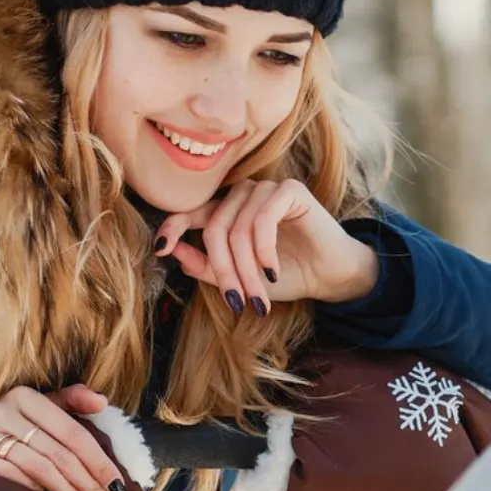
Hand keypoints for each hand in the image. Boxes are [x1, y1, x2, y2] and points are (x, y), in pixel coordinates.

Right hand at [0, 384, 128, 490]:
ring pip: (35, 466)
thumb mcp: (35, 415)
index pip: (71, 432)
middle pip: (56, 452)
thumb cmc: (5, 437)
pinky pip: (4, 475)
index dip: (99, 461)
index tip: (119, 486)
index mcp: (23, 397)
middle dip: (87, 483)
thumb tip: (102, 401)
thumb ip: (68, 403)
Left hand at [153, 179, 379, 313]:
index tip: (160, 250)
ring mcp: (266, 189)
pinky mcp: (290, 191)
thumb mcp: (240, 278)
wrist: (330, 275)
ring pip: (238, 229)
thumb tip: (173, 254)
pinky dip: (264, 249)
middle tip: (238, 301)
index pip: (189, 212)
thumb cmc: (285, 274)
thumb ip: (207, 266)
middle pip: (214, 229)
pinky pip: (263, 219)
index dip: (171, 228)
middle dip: (224, 271)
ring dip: (246, 268)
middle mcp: (243, 194)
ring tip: (260, 294)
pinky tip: (273, 269)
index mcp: (226, 210)